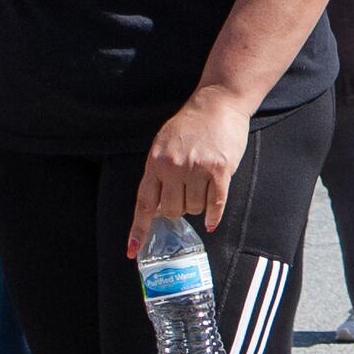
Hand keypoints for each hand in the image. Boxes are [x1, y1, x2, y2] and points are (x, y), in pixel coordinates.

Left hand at [135, 88, 251, 236]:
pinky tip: (212, 221)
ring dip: (198, 205)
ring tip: (202, 186)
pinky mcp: (220, 170)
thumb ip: (158, 172)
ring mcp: (198, 169)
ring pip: (195, 208)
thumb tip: (155, 207)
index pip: (144, 203)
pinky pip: (216, 203)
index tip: (133, 250)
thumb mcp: (163, 144)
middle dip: (178, 209)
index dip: (139, 229)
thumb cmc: (190, 124)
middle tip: (185, 195)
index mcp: (155, 162)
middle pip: (172, 210)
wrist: (218, 102)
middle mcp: (174, 167)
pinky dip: (214, 215)